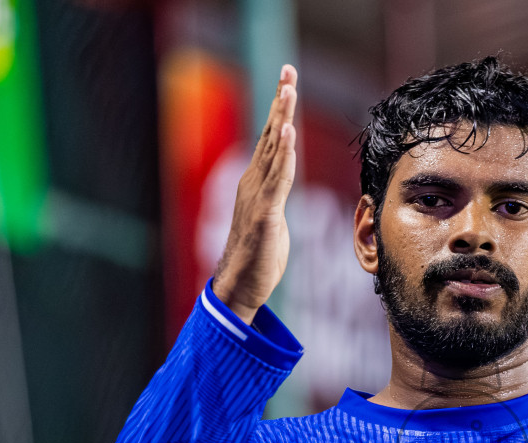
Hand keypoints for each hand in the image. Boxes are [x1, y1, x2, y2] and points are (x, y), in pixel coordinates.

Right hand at [212, 65, 297, 323]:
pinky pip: (276, 180)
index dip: (280, 110)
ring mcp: (256, 197)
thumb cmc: (257, 257)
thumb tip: (280, 186)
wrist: (239, 287)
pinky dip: (283, 155)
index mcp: (256, 182)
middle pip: (270, 134)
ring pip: (272, 150)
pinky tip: (288, 132)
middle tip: (288, 71)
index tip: (287, 81)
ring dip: (282, 118)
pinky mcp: (264, 215)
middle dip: (280, 102)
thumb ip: (275, 197)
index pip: (271, 139)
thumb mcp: (271, 219)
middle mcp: (253, 183)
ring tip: (288, 90)